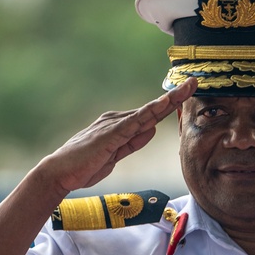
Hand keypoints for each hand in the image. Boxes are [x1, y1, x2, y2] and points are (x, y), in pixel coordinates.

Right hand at [38, 78, 197, 195]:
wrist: (59, 173)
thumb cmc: (83, 167)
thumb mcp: (115, 156)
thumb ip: (133, 143)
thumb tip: (151, 129)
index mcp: (118, 126)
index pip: (149, 115)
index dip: (169, 104)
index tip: (186, 94)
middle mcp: (117, 120)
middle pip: (152, 109)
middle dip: (174, 96)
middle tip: (194, 82)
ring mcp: (113, 125)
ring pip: (147, 112)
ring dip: (168, 100)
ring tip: (187, 88)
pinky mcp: (110, 134)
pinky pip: (135, 122)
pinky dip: (150, 112)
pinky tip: (163, 105)